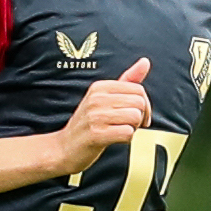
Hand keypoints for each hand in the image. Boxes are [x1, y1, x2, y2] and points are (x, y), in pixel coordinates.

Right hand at [55, 57, 153, 174]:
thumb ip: (127, 80)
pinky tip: (114, 139)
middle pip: (139, 103)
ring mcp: (95, 116)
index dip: (145, 105)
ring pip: (135, 117)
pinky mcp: (96, 134)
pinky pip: (128, 133)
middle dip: (140, 117)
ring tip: (118, 131)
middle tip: (128, 125)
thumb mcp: (105, 98)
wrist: (65, 148)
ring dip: (133, 128)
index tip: (138, 116)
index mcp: (100, 86)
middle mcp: (96, 98)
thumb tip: (145, 61)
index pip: (138, 89)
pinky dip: (126, 139)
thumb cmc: (89, 124)